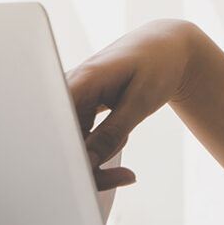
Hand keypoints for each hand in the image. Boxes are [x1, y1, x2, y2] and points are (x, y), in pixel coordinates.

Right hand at [65, 19, 199, 191]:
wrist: (168, 47)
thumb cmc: (159, 65)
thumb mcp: (142, 101)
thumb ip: (113, 132)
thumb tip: (87, 163)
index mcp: (81, 80)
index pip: (55, 126)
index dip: (63, 155)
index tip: (87, 174)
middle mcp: (68, 88)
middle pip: (60, 139)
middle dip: (88, 165)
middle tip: (124, 177)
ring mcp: (72, 97)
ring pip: (70, 143)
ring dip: (97, 157)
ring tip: (129, 145)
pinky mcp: (79, 106)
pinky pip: (79, 137)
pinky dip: (100, 148)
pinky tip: (122, 138)